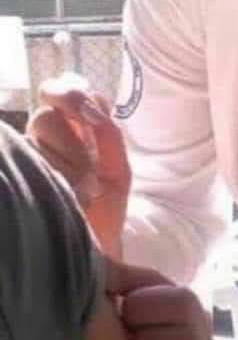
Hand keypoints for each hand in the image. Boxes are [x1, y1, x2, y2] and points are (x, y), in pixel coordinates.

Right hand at [27, 75, 130, 255]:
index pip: (62, 90)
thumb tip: (91, 104)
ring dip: (68, 163)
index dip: (70, 92)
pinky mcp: (18, 176)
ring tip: (86, 192)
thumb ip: (109, 134)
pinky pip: (29, 159)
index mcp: (73, 129)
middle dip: (72, 142)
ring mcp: (29, 158)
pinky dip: (56, 175)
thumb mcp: (118, 168)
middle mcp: (46, 139)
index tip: (89, 114)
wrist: (96, 249)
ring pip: (36, 139)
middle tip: (91, 170)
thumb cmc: (106, 209)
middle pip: (45, 116)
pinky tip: (70, 196)